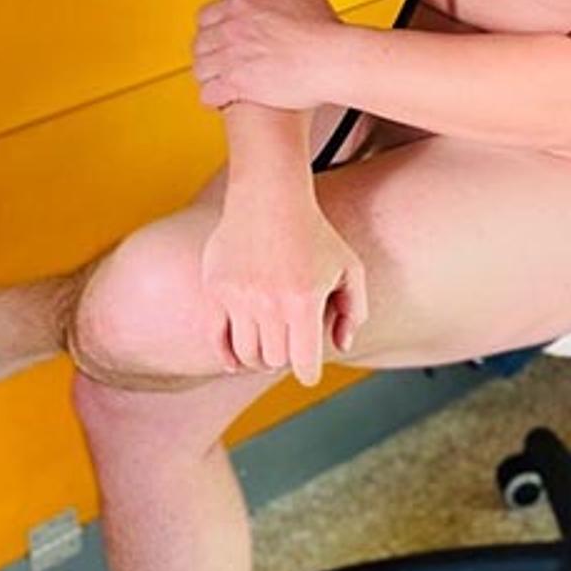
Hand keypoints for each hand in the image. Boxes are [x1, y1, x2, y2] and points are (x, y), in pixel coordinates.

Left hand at [193, 0, 344, 111]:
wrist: (333, 59)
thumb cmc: (322, 28)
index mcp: (242, 5)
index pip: (205, 17)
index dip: (211, 31)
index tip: (221, 39)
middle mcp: (232, 29)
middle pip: (200, 44)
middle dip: (209, 55)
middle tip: (222, 64)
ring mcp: (232, 57)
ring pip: (201, 69)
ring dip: (210, 76)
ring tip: (223, 82)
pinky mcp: (237, 84)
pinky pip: (208, 93)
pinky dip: (214, 98)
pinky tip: (226, 98)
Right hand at [199, 191, 366, 385]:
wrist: (270, 197)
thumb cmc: (315, 234)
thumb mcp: (349, 268)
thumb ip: (353, 310)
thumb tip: (342, 346)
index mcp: (304, 302)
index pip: (304, 364)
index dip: (309, 373)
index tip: (309, 371)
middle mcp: (270, 304)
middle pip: (274, 360)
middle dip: (285, 359)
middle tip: (290, 347)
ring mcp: (239, 297)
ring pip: (246, 353)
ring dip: (259, 357)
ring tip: (269, 347)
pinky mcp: (216, 290)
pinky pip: (216, 338)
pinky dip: (226, 356)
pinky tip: (236, 361)